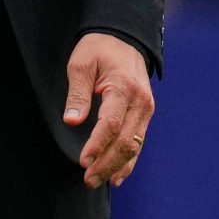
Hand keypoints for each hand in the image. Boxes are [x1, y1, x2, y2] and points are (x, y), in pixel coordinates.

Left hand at [66, 32, 154, 187]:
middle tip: (88, 180)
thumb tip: (72, 120)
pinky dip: (129, 161)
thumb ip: (77, 94)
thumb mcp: (81, 64)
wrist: (125, 38)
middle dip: (107, 163)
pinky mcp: (145, 113)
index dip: (97, 145)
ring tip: (98, 181)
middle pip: (126, 140)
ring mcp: (146, 108)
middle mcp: (140, 101)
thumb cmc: (100, 49)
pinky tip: (118, 176)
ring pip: (135, 145)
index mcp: (124, 87)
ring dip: (117, 166)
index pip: (111, 123)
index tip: (82, 161)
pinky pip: (139, 141)